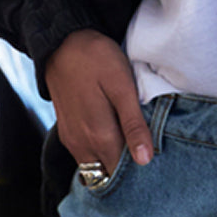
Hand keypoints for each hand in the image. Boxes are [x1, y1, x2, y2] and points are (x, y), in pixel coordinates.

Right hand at [45, 29, 152, 176]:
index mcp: (98, 136)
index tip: (155, 160)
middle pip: (108, 173)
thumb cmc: (97, 59)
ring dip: (113, 160)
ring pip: (95, 166)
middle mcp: (81, 144)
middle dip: (127, 168)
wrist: (62, 43)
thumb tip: (144, 160)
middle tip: (146, 149)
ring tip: (132, 140)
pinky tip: (114, 134)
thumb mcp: (122, 87)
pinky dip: (100, 151)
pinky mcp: (66, 132)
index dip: (139, 170)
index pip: (121, 172)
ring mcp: (71, 139)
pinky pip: (85, 155)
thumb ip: (133, 124)